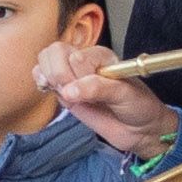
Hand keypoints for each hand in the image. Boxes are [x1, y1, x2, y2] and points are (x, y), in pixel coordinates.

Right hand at [37, 37, 180, 155]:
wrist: (141, 129)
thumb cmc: (139, 107)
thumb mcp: (124, 94)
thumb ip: (97, 88)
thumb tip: (67, 90)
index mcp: (100, 56)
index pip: (74, 55)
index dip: (76, 74)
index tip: (90, 91)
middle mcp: (84, 62)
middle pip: (54, 52)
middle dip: (58, 74)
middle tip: (73, 93)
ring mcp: (71, 77)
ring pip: (44, 60)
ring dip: (48, 77)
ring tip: (63, 92)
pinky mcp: (63, 91)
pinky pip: (42, 78)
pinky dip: (41, 82)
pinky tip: (50, 90)